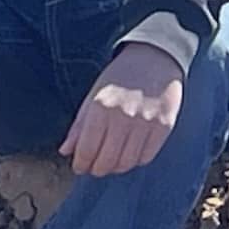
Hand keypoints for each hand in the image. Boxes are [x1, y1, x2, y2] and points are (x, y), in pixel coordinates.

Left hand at [62, 43, 185, 178]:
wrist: (154, 59)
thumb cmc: (119, 78)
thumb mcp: (93, 96)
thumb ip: (79, 126)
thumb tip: (65, 151)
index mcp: (101, 108)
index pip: (87, 149)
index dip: (81, 163)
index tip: (79, 167)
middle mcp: (123, 117)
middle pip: (106, 160)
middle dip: (97, 169)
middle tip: (94, 168)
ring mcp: (146, 123)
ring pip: (127, 162)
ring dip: (116, 167)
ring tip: (112, 162)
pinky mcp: (164, 127)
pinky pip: (146, 157)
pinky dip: (135, 161)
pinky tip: (130, 153)